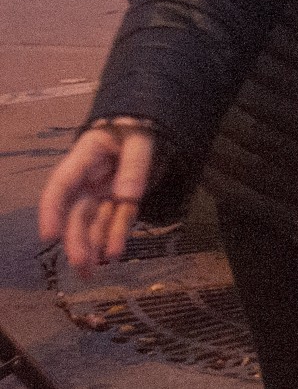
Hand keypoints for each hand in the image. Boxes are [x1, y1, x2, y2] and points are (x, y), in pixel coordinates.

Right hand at [38, 118, 155, 273]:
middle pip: (77, 212)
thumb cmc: (139, 126)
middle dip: (75, 239)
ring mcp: (104, 190)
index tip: (48, 236)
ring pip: (92, 222)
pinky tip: (113, 254)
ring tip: (89, 272)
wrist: (150, 125)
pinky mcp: (120, 198)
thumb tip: (127, 196)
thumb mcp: (141, 138)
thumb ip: (135, 164)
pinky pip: (116, 219)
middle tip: (79, 264)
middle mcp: (90, 179)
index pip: (61, 185)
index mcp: (86, 158)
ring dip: (91, 246)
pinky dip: (115, 236)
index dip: (51, 210)